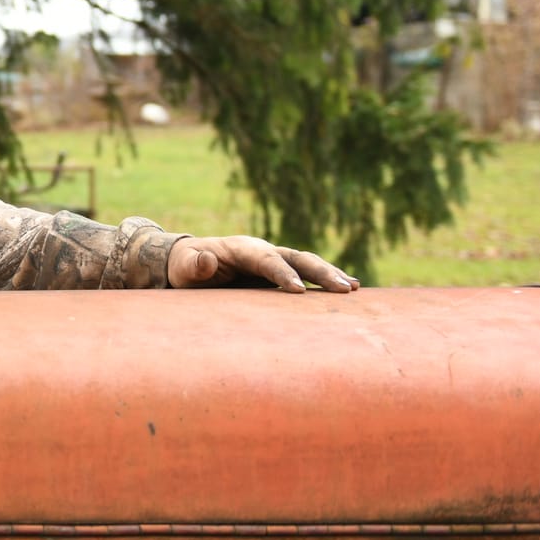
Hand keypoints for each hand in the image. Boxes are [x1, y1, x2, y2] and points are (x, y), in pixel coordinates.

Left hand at [166, 235, 358, 293]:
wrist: (190, 264)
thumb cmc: (185, 267)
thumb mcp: (184, 267)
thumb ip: (194, 264)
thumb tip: (205, 259)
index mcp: (242, 249)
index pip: (266, 260)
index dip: (282, 273)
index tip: (299, 291)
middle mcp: (263, 251)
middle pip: (296, 258)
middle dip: (320, 272)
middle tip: (345, 289)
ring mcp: (273, 262)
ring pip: (307, 264)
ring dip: (330, 274)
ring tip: (355, 288)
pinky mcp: (278, 274)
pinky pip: (305, 274)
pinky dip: (326, 280)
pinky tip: (350, 290)